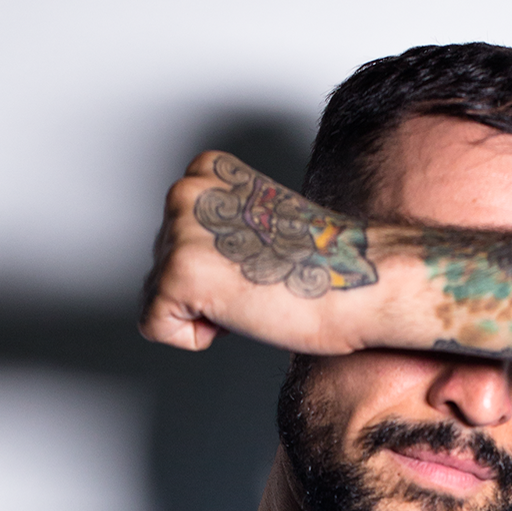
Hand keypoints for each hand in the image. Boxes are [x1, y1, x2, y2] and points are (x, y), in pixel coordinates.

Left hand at [140, 152, 380, 354]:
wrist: (355, 282)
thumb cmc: (319, 267)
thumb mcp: (259, 224)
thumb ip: (217, 227)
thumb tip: (193, 256)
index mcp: (205, 173)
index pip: (173, 240)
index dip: (214, 267)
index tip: (257, 264)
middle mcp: (186, 193)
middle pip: (160, 268)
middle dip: (203, 290)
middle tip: (256, 283)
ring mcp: (179, 230)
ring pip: (157, 298)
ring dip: (203, 312)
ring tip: (251, 294)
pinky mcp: (177, 273)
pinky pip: (155, 326)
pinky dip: (194, 337)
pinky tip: (237, 314)